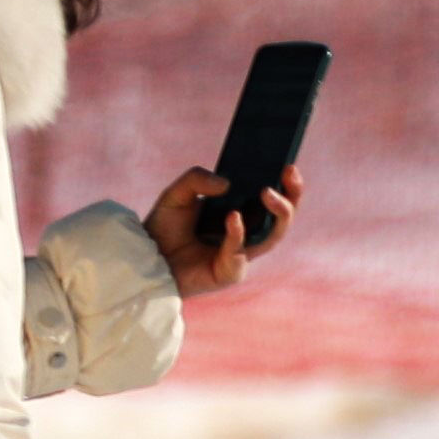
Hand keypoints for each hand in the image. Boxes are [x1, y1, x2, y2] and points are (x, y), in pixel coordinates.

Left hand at [144, 163, 305, 298]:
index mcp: (241, 217)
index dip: (287, 186)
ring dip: (277, 213)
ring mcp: (241, 255)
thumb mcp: (177, 193)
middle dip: (291, 196)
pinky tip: (233, 217)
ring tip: (267, 191)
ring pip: (272, 237)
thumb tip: (227, 183)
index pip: (272, 203)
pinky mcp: (229, 272)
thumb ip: (196, 179)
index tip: (289, 166)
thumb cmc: (164, 228)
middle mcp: (246, 237)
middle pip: (282, 220)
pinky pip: (240, 254)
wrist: (146, 257)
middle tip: (289, 175)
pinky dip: (238, 234)